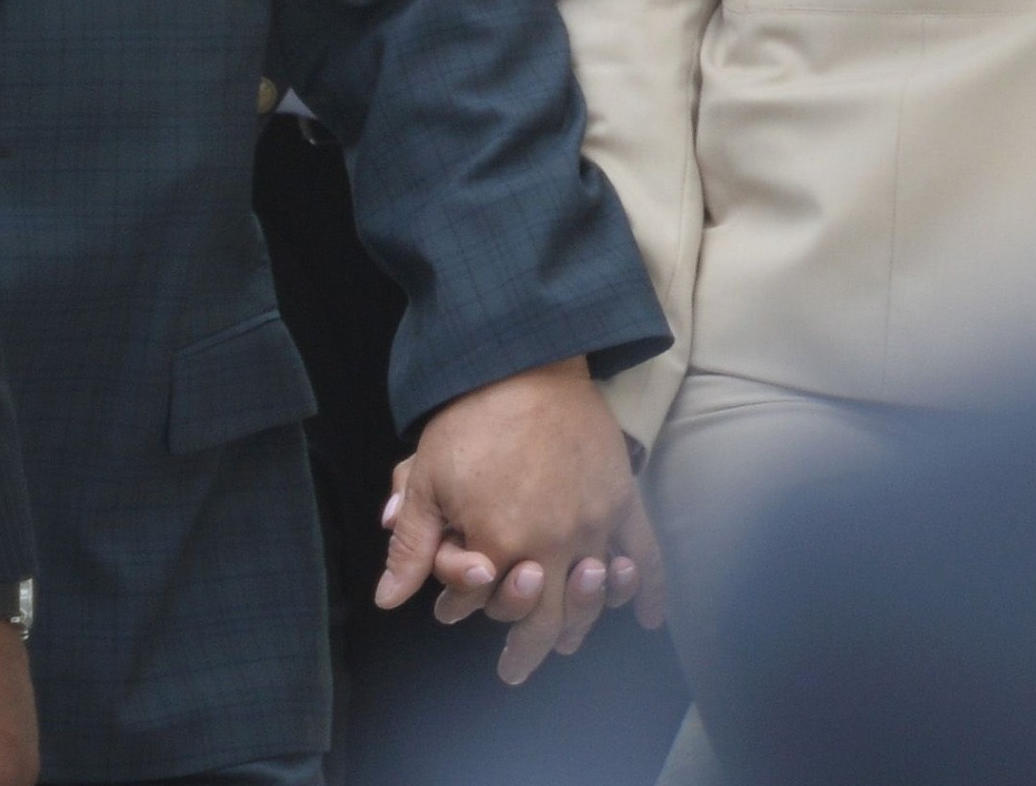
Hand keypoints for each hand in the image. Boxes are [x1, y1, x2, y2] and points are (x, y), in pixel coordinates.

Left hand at [375, 359, 662, 683]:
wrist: (526, 362)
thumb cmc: (471, 418)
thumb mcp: (427, 479)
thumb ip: (413, 546)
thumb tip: (388, 600)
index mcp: (501, 541)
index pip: (487, 601)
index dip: (464, 606)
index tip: (452, 615)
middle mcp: (552, 542)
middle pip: (545, 618)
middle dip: (527, 650)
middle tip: (515, 671)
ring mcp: (594, 524)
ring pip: (592, 598)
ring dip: (578, 627)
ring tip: (563, 644)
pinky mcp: (622, 500)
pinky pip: (645, 554)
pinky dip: (646, 590)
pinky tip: (647, 616)